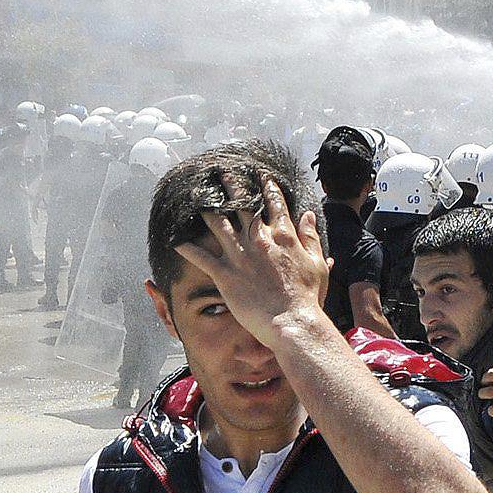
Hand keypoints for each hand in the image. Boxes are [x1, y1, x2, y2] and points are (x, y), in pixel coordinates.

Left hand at [170, 174, 326, 344]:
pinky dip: (188, 249)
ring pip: (218, 225)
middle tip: (222, 172)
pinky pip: (202, 258)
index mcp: (282, 236)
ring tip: (197, 194)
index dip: (267, 188)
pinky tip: (176, 241)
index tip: (260, 176)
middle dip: (231, 187)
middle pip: (242, 206)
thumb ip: (311, 236)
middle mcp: (259, 239)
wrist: (292, 320)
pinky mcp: (226, 274)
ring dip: (207, 209)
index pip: (273, 204)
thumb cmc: (307, 297)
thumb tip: (308, 215)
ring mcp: (240, 256)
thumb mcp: (316, 262)